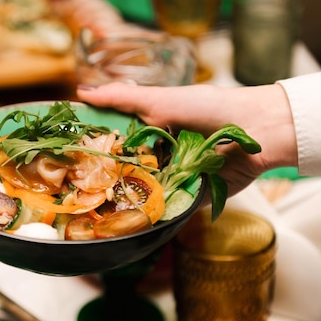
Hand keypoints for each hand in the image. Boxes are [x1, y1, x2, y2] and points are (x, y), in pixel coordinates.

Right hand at [77, 82, 297, 199]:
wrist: (258, 131)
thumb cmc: (209, 108)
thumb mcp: (160, 100)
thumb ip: (122, 98)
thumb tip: (81, 92)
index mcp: (149, 132)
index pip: (113, 144)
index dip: (91, 152)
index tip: (62, 162)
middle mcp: (157, 157)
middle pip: (122, 173)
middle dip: (102, 184)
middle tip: (70, 196)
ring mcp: (172, 179)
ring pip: (140, 195)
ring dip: (122, 203)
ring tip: (89, 216)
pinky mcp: (189, 199)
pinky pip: (164, 211)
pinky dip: (149, 217)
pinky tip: (124, 227)